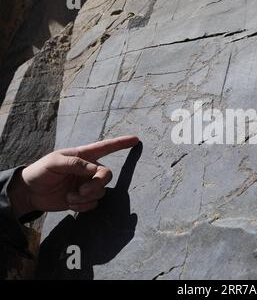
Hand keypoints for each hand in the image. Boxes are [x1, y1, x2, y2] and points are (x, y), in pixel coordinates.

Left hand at [8, 136, 139, 217]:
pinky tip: (70, 203)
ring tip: (70, 197)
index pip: (106, 147)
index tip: (136, 139)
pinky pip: (93, 204)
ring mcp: (87, 185)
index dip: (121, 143)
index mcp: (83, 156)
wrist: (30, 193)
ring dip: (85, 197)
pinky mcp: (83, 199)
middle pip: (107, 175)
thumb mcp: (55, 162)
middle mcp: (88, 170)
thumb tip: (94, 169)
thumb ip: (75, 163)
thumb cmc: (41, 171)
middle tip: (83, 191)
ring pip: (100, 192)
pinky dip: (82, 206)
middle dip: (97, 184)